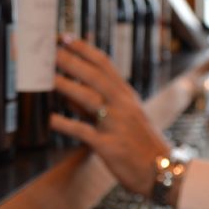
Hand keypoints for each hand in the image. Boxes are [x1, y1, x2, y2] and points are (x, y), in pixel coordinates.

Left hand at [50, 38, 172, 199]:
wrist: (162, 171)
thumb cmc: (139, 142)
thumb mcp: (122, 116)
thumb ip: (95, 102)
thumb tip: (68, 88)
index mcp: (125, 94)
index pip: (103, 64)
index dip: (83, 49)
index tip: (64, 37)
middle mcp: (122, 104)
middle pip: (94, 76)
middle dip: (71, 61)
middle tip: (49, 50)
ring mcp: (116, 124)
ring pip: (89, 99)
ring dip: (66, 86)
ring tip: (46, 77)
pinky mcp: (109, 145)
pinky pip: (84, 131)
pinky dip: (66, 124)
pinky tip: (49, 119)